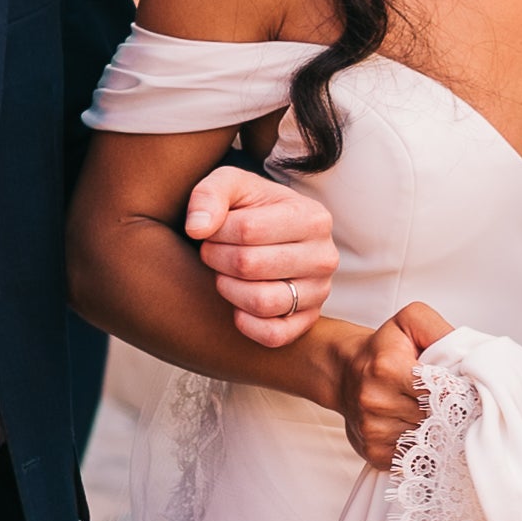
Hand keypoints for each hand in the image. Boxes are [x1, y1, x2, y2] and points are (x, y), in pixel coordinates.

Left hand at [188, 160, 338, 346]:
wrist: (271, 231)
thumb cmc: (250, 207)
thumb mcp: (231, 184)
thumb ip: (209, 194)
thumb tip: (197, 228)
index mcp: (312, 217)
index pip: (247, 230)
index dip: (215, 233)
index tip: (211, 231)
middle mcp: (325, 256)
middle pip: (250, 266)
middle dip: (217, 259)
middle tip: (212, 252)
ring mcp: (320, 292)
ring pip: (262, 302)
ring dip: (228, 289)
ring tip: (224, 274)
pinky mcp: (308, 321)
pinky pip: (274, 335)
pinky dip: (247, 324)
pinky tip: (236, 305)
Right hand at [335, 301, 450, 473]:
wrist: (344, 372)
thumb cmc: (383, 349)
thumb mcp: (411, 322)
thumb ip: (441, 332)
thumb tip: (470, 357)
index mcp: (387, 368)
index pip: (438, 391)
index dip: (455, 393)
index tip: (461, 392)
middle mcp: (376, 401)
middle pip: (435, 418)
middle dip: (447, 413)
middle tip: (451, 405)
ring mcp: (373, 429)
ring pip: (426, 439)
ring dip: (435, 431)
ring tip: (431, 415)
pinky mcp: (373, 451)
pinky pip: (412, 457)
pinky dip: (421, 447)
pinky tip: (417, 430)